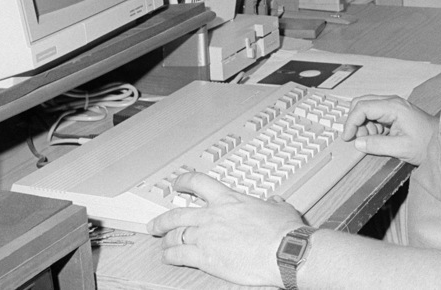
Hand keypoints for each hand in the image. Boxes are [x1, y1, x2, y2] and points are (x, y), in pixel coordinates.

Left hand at [147, 172, 304, 286]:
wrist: (283, 252)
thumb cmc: (284, 233)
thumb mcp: (280, 209)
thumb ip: (272, 205)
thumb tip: (275, 203)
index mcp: (230, 200)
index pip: (199, 183)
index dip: (184, 181)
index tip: (179, 183)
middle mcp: (213, 215)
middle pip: (178, 213)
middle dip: (163, 219)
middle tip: (156, 222)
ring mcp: (206, 236)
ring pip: (174, 235)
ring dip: (165, 239)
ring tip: (162, 243)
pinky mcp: (205, 258)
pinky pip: (178, 255)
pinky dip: (170, 257)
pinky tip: (168, 259)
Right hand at [342, 95, 437, 165]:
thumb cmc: (427, 143)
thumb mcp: (401, 148)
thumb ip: (377, 145)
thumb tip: (358, 143)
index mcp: (393, 107)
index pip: (362, 107)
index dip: (351, 122)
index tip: (347, 137)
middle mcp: (392, 102)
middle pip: (361, 103)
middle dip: (355, 122)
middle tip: (358, 138)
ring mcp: (393, 106)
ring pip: (366, 109)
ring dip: (363, 125)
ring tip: (372, 141)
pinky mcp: (394, 113)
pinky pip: (374, 115)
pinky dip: (371, 127)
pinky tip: (379, 138)